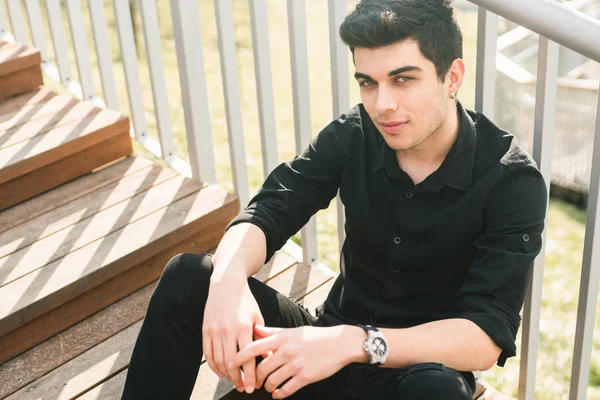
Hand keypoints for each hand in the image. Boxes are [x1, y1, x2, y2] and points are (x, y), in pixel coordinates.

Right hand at [202, 276, 263, 393]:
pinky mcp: (205, 330)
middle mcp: (227, 330)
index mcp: (243, 327)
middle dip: (238, 380)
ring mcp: (214, 331)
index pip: (248, 358)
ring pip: (219, 361)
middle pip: (232, 363)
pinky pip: (208, 354)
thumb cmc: (245, 302)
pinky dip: (214, 366)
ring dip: (227, 375)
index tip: (254, 387)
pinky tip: (221, 373)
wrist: (226, 285)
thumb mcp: (257, 317)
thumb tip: (269, 358)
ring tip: (235, 382)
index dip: (251, 375)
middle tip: (244, 389)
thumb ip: (261, 338)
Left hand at [233, 325, 355, 398]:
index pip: (254, 347)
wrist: (340, 343)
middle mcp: (286, 351)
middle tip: (252, 382)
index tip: (230, 365)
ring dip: (267, 387)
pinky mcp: (305, 377)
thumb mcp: (292, 331)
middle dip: (253, 378)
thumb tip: (254, 330)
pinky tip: (278, 394)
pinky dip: (279, 394)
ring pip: (271, 381)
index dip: (239, 358)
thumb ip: (272, 332)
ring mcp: (296, 364)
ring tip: (268, 387)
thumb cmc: (315, 337)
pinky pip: (286, 390)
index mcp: (282, 338)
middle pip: (260, 368)